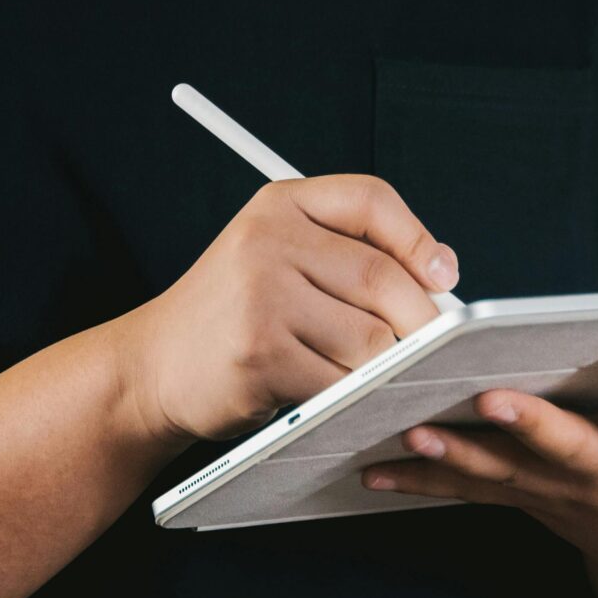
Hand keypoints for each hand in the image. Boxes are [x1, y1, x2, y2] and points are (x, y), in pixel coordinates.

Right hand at [111, 175, 458, 445]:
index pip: (370, 199)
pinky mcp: (260, 356)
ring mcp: (260, 298)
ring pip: (370, 339)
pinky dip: (352, 398)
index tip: (443, 275)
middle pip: (381, 277)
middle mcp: (267, 241)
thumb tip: (441, 275)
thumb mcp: (277, 255)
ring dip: (382, 367)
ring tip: (367, 375)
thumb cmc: (233, 315)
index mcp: (279, 205)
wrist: (153, 365)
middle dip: (420, 320)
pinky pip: (340, 383)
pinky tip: (336, 397)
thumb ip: (348, 253)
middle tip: (432, 347)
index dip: (418, 237)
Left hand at [361, 335, 597, 584]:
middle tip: (494, 397)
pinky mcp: (529, 500)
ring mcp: (564, 495)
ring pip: (506, 474)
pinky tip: (368, 469)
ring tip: (412, 431)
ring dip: (457, 456)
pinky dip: (421, 482)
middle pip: (570, 449)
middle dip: (531, 426)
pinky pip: (470, 492)